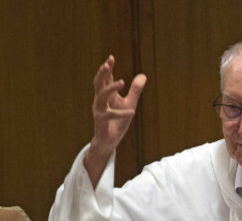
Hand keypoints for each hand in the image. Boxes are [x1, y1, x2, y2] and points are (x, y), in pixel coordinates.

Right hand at [85, 55, 146, 185]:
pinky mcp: (101, 123)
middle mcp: (100, 101)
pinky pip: (110, 116)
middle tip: (108, 63)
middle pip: (98, 83)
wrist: (109, 141)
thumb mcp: (130, 104)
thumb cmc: (118, 122)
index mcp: (106, 95)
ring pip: (101, 96)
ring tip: (122, 81)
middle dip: (102, 73)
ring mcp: (98, 112)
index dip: (107, 68)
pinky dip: (121, 113)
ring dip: (111, 88)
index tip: (111, 57)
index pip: (105, 79)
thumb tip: (143, 75)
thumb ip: (135, 91)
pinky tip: (132, 112)